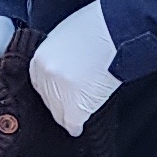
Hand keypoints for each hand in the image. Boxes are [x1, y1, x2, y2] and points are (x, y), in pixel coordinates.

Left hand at [26, 1, 121, 135]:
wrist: (117, 31)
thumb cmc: (99, 27)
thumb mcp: (66, 35)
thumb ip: (58, 54)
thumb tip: (63, 66)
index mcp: (40, 57)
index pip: (38, 82)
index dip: (50, 88)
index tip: (58, 92)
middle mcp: (45, 75)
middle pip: (47, 99)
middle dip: (58, 101)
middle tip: (70, 103)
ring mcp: (58, 91)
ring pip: (58, 112)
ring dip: (67, 114)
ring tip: (76, 115)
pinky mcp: (75, 104)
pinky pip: (72, 123)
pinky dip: (76, 127)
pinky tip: (78, 128)